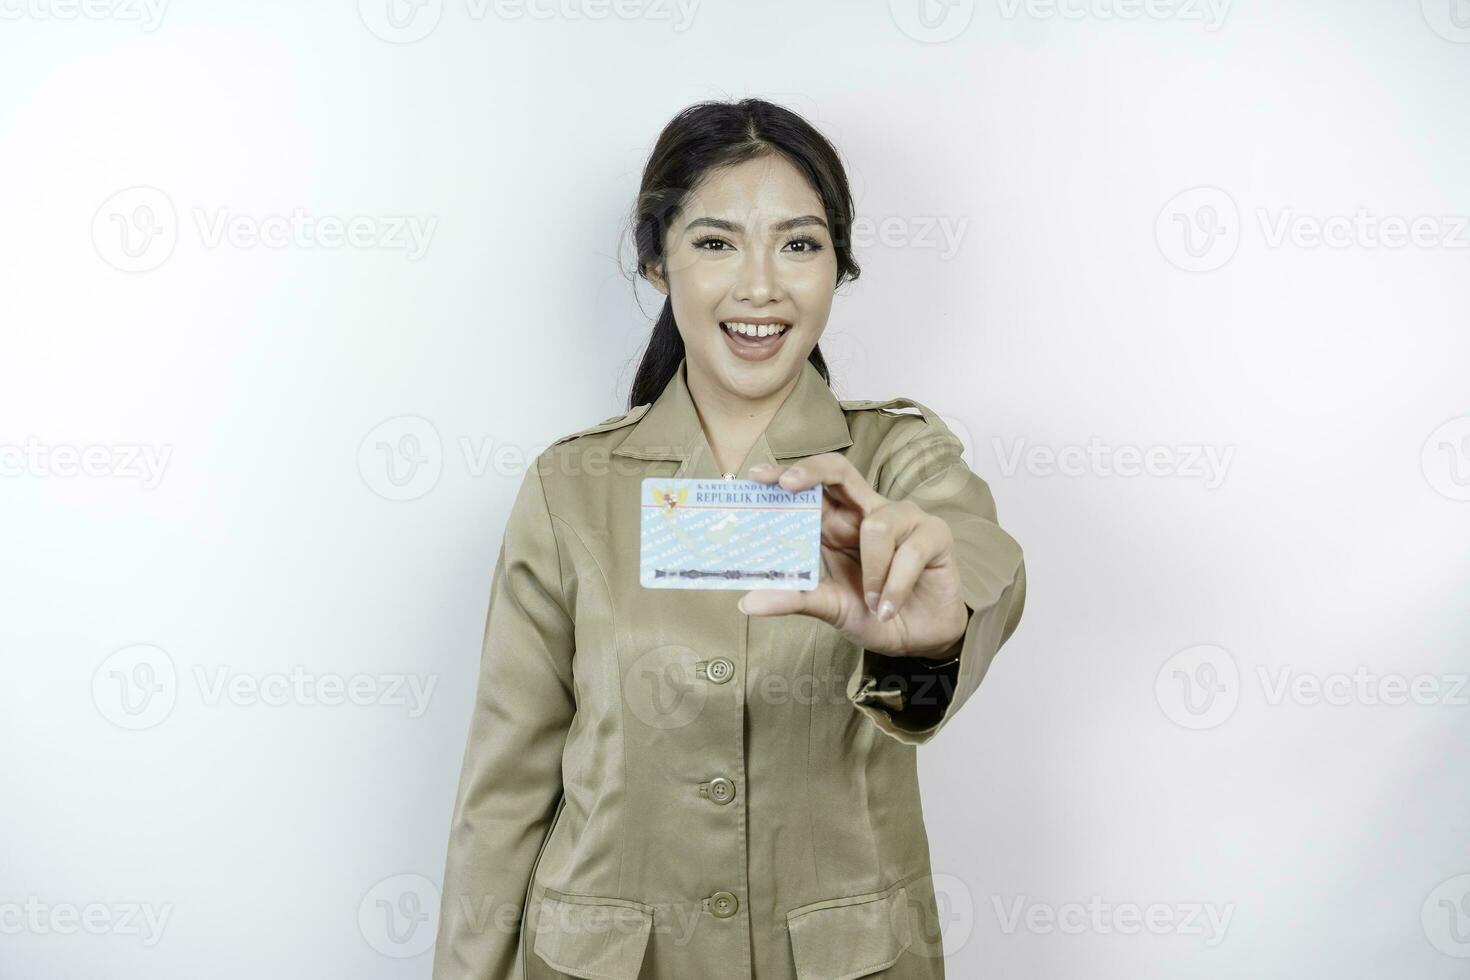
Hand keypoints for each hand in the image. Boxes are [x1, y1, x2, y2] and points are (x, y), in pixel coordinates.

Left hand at [738, 454, 969, 658]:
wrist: (921, 640)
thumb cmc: (875, 614)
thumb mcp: (830, 607)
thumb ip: (795, 599)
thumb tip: (747, 602)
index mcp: (838, 523)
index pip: (812, 487)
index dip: (786, 475)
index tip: (756, 476)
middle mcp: (868, 512)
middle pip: (840, 471)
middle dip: (812, 471)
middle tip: (787, 486)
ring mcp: (905, 518)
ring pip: (877, 525)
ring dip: (872, 572)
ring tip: (873, 604)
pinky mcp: (935, 534)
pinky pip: (910, 551)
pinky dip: (895, 585)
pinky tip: (890, 607)